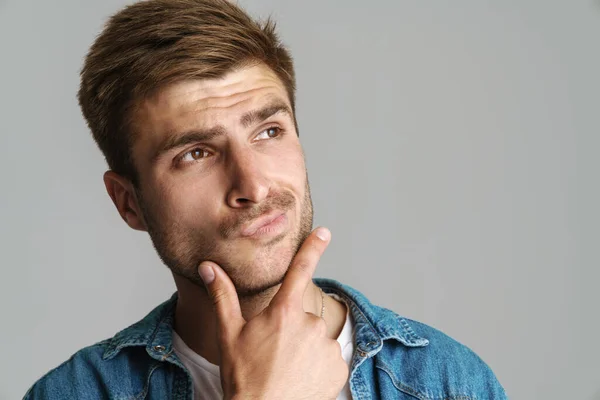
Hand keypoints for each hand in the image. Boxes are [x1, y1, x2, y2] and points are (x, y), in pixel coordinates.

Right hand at [198, 227, 347, 399]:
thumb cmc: (243, 376)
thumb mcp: (229, 335)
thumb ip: (222, 296)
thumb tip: (208, 266)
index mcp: (284, 312)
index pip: (300, 270)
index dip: (313, 248)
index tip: (325, 231)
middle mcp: (310, 324)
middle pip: (303, 317)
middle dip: (291, 329)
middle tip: (273, 352)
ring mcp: (327, 347)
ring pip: (315, 339)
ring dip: (304, 349)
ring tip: (286, 370)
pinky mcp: (338, 368)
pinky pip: (328, 359)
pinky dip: (317, 367)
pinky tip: (301, 379)